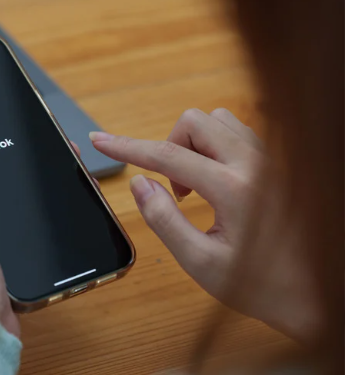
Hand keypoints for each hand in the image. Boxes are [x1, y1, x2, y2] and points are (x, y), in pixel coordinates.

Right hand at [90, 108, 319, 344]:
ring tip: (195, 187)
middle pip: (195, 122)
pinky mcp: (277, 164)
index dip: (127, 147)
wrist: (316, 294)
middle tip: (175, 190)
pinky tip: (215, 181)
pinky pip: (237, 134)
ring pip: (217, 122)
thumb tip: (139, 184)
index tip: (100, 141)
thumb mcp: (201, 262)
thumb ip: (164, 220)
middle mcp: (255, 164)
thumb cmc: (260, 285)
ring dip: (193, 146)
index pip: (168, 155)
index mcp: (235, 189)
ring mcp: (270, 161)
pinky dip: (213, 148)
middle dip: (169, 147)